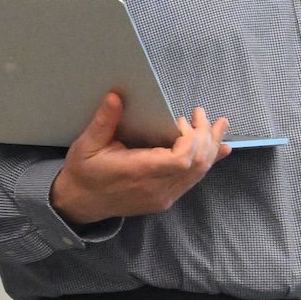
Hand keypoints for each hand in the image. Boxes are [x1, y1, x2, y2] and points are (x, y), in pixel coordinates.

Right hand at [48, 92, 229, 226]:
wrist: (81, 203)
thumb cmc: (84, 172)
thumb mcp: (87, 144)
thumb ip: (104, 121)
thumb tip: (116, 96)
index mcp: (138, 173)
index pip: (181, 160)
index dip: (191, 138)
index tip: (181, 120)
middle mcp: (156, 188)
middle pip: (196, 164)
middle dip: (205, 136)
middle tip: (200, 114)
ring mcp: (163, 197)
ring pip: (198, 173)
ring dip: (211, 148)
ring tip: (219, 126)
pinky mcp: (165, 199)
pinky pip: (192, 180)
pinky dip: (206, 162)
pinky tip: (219, 149)